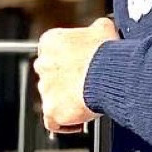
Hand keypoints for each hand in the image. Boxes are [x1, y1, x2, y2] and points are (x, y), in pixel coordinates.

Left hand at [34, 16, 118, 134]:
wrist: (108, 73)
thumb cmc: (105, 51)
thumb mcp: (103, 27)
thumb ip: (96, 28)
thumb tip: (102, 28)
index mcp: (50, 42)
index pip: (52, 52)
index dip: (67, 61)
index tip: (79, 66)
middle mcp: (43, 64)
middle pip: (49, 75)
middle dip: (64, 81)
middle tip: (83, 85)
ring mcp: (45, 88)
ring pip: (52, 98)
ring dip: (66, 101)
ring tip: (85, 103)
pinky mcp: (51, 110)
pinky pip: (53, 121)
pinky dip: (64, 123)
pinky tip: (79, 122)